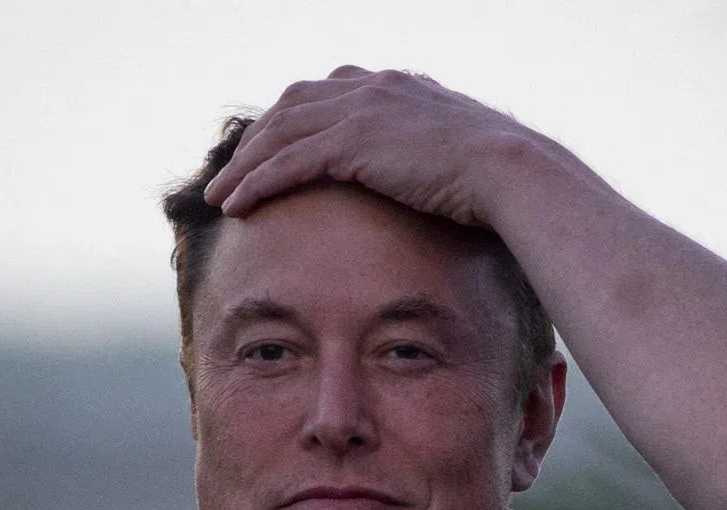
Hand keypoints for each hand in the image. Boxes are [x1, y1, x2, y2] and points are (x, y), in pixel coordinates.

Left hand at [203, 66, 529, 227]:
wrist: (507, 173)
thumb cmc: (491, 178)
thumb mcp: (452, 155)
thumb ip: (424, 155)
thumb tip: (425, 180)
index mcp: (391, 87)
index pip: (322, 95)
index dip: (288, 122)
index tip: (269, 149)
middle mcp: (370, 88)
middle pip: (290, 108)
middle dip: (255, 141)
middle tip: (230, 173)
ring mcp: (360, 110)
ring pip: (280, 134)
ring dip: (243, 167)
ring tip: (219, 196)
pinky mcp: (353, 143)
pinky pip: (288, 162)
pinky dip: (257, 182)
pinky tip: (236, 205)